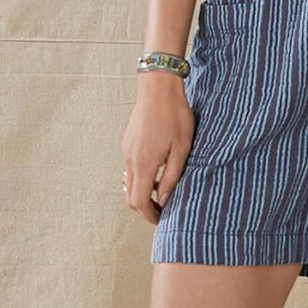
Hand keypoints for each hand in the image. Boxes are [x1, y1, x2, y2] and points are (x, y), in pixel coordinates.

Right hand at [121, 72, 192, 222]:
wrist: (158, 88)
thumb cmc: (175, 117)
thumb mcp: (182, 149)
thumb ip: (172, 177)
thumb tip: (164, 200)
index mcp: (143, 164)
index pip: (138, 202)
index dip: (149, 216)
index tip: (162, 220)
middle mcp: (130, 160)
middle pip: (130, 197)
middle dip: (145, 208)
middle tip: (164, 211)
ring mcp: (126, 151)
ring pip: (130, 183)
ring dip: (143, 192)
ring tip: (164, 191)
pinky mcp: (127, 143)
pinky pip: (130, 169)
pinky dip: (141, 178)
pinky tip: (158, 171)